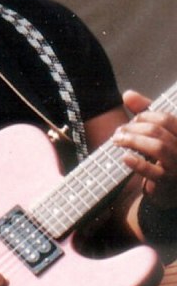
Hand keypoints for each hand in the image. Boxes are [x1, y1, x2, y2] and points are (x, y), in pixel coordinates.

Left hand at [118, 90, 176, 207]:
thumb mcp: (157, 133)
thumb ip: (145, 114)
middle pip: (159, 131)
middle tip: (118, 132)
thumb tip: (128, 94)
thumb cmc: (163, 158)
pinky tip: (125, 158)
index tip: (132, 121)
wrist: (170, 191)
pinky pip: (154, 172)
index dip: (145, 117)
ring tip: (117, 140)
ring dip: (133, 141)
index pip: (167, 119)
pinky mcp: (169, 182)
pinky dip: (138, 163)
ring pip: (158, 147)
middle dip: (134, 128)